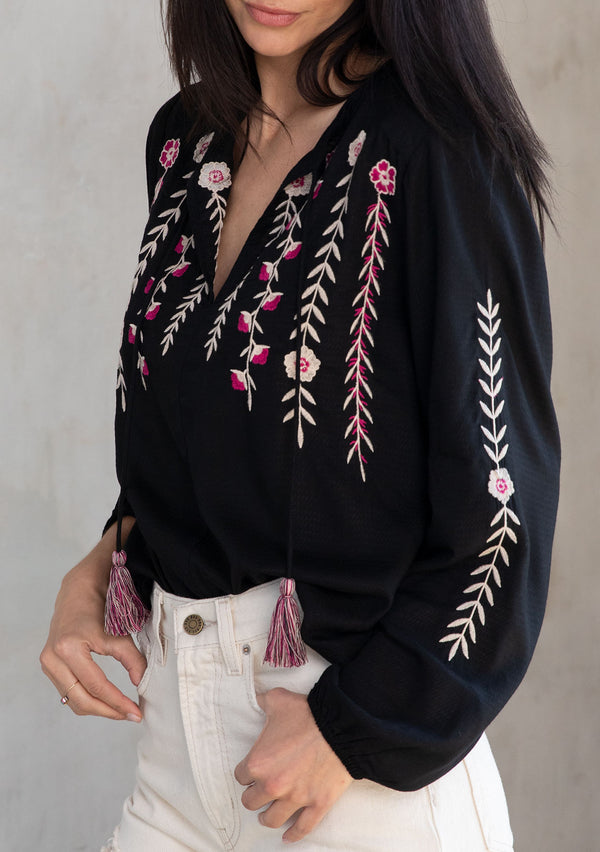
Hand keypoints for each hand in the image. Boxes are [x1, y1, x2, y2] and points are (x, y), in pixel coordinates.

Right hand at [40, 518, 146, 720]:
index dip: (117, 702)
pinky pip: (68, 691)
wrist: (78, 589)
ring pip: (73, 699)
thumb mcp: (118, 633)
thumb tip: (141, 684)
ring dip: (98, 708)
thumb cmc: (100, 607)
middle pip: (81, 699)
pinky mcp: (49, 665)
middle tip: (130, 716)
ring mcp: (48, 662)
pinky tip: (105, 700)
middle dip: (108, 711)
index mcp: (69, 647)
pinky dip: (87, 699)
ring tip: (121, 710)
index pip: (96, 685)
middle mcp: (53, 657)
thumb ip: (132, 659)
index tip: (136, 712)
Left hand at [234, 687, 352, 842]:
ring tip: (266, 815)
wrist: (341, 726)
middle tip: (258, 791)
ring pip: (272, 820)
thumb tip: (257, 698)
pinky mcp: (316, 805)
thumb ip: (262, 701)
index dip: (246, 773)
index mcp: (258, 763)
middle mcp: (273, 785)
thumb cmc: (308, 713)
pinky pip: (302, 828)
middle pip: (251, 802)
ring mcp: (295, 798)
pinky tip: (287, 838)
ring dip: (267, 817)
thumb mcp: (278, 700)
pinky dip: (294, 835)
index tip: (251, 771)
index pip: (240, 777)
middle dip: (254, 796)